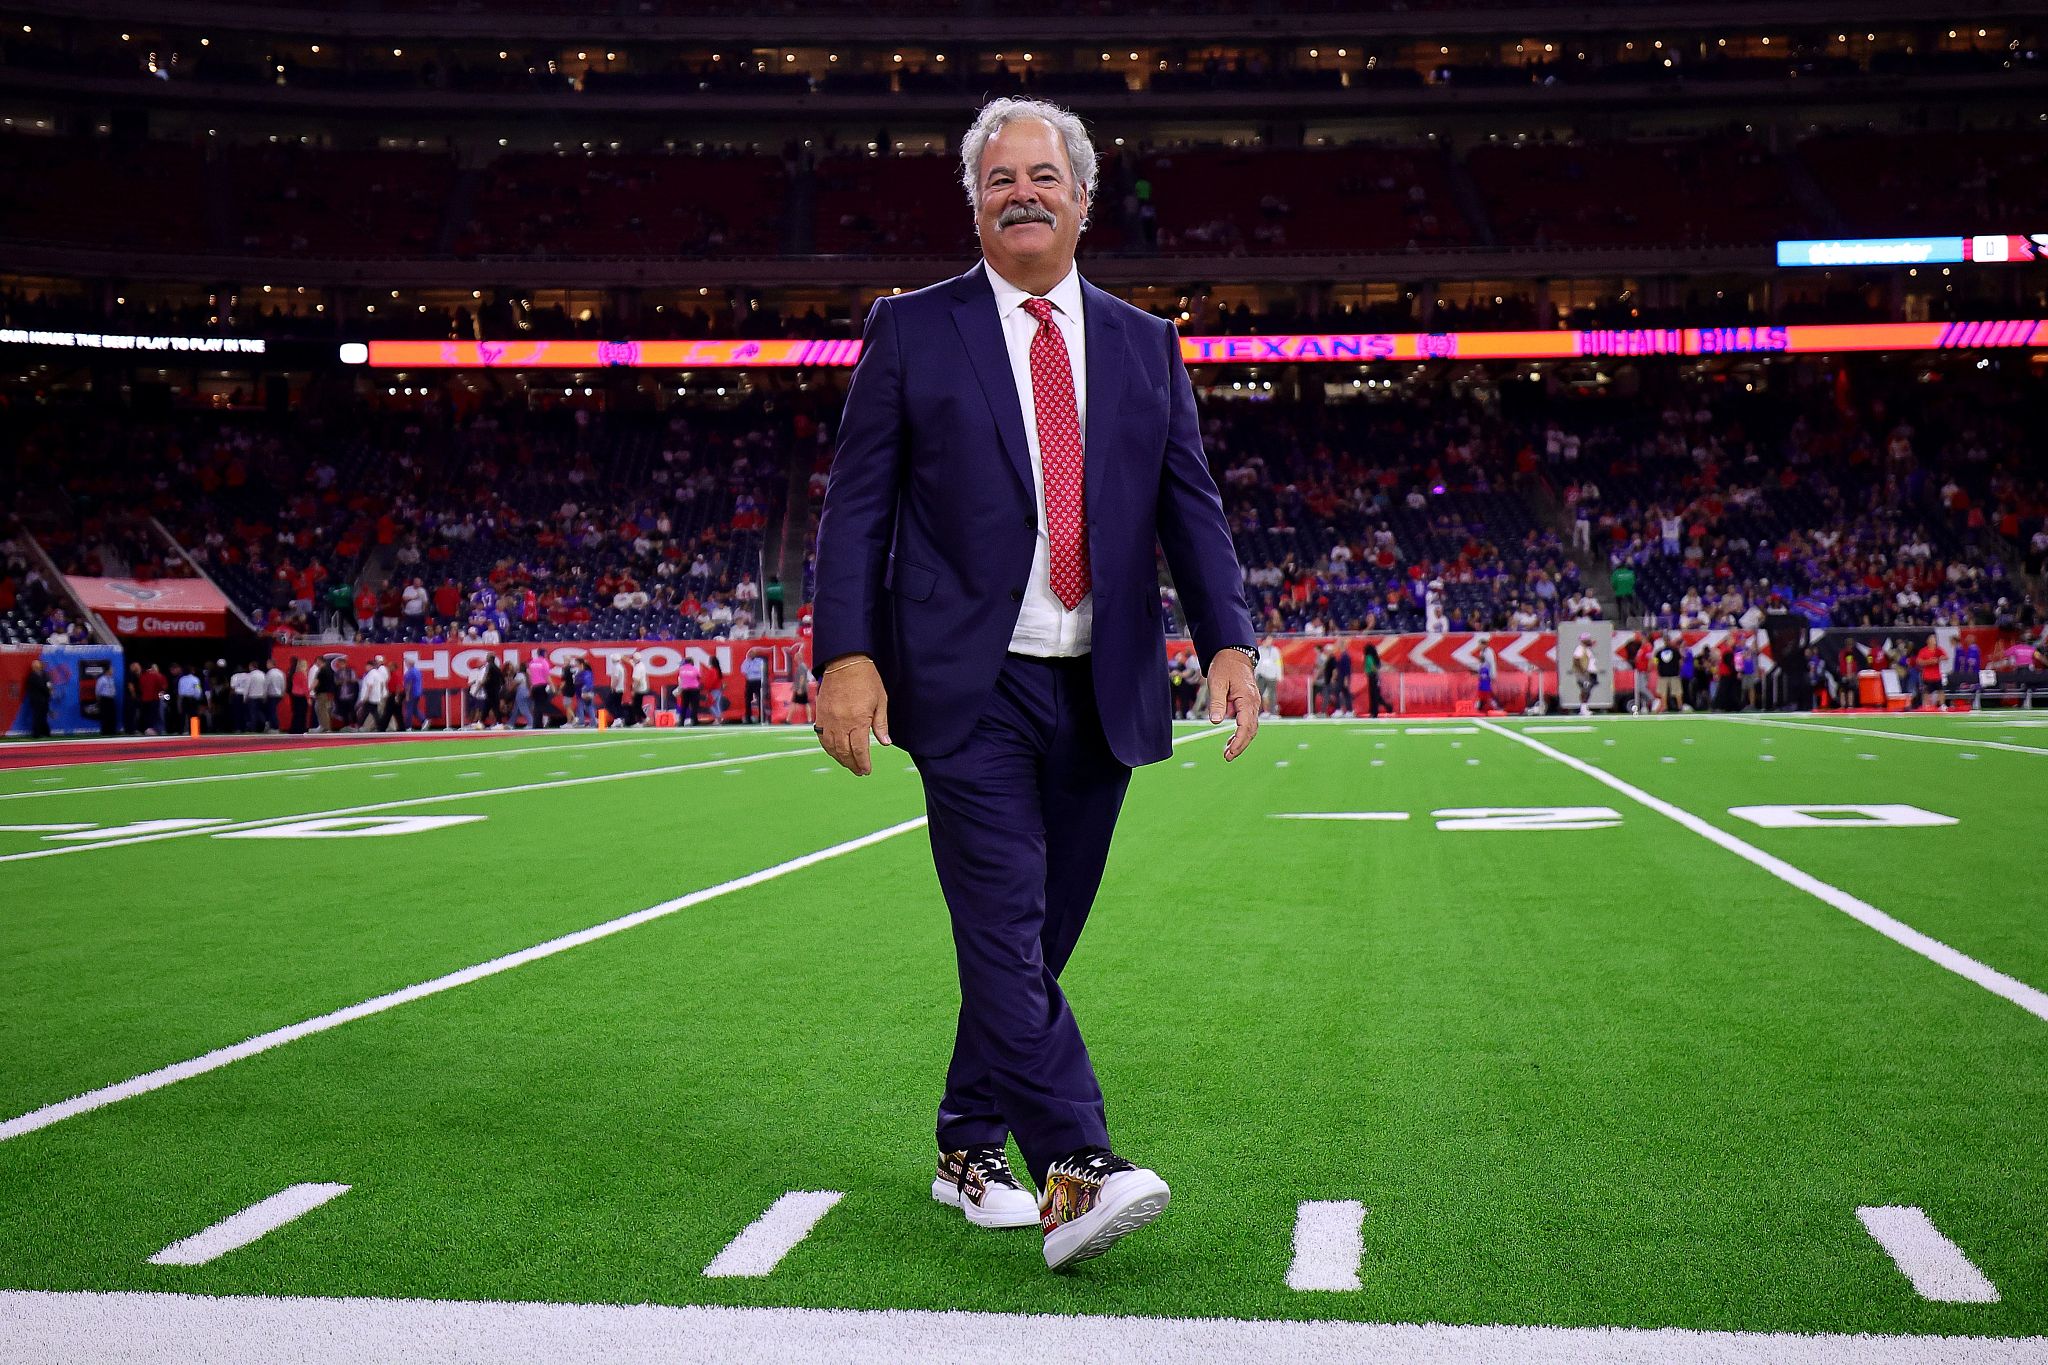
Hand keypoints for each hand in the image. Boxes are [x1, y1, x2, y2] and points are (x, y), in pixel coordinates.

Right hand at [815, 654, 891, 776]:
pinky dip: (827, 747)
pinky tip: (834, 751)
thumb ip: (881, 724)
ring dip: (840, 759)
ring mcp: (828, 720)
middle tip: (859, 771)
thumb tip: (885, 743)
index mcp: (858, 721)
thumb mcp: (880, 701)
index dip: (864, 763)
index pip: (860, 750)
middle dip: (852, 764)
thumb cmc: (866, 679)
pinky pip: (821, 737)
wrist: (844, 662)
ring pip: (831, 747)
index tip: (867, 770)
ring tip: (848, 764)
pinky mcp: (820, 715)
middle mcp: (841, 723)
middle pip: (844, 752)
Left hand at [1205, 648, 1259, 761]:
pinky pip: (1248, 721)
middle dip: (1240, 745)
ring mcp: (1253, 703)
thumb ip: (1216, 702)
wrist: (1233, 654)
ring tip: (1228, 752)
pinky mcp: (1249, 703)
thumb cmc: (1224, 666)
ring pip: (1251, 728)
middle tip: (1227, 757)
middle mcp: (1254, 703)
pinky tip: (1231, 740)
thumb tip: (1215, 722)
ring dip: (1241, 741)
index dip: (1239, 741)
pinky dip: (1240, 732)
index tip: (1230, 752)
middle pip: (1251, 730)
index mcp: (1247, 699)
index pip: (1245, 726)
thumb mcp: (1217, 683)